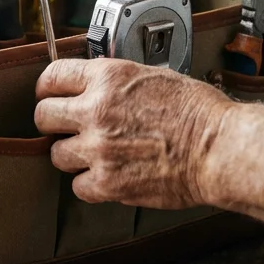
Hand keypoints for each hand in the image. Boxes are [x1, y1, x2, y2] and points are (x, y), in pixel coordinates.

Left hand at [34, 57, 233, 208]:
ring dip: (72, 155)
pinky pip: (78, 186)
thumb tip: (97, 88)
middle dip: (52, 122)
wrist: (219, 148)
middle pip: (44, 116)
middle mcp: (96, 110)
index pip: (53, 77)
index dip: (47, 88)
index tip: (49, 95)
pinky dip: (91, 184)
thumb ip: (117, 83)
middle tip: (64, 128)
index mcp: (108, 78)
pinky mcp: (107, 183)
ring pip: (57, 154)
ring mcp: (98, 149)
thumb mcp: (154, 76)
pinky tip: (109, 176)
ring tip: (95, 155)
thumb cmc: (199, 112)